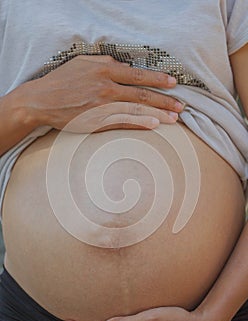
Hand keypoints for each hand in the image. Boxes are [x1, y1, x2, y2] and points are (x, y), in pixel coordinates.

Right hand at [19, 55, 183, 131]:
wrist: (41, 101)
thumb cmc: (62, 80)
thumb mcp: (82, 63)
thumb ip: (104, 63)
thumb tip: (123, 66)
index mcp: (104, 70)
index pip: (137, 75)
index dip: (157, 79)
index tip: (173, 83)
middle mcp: (106, 87)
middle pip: (142, 94)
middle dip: (164, 100)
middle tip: (181, 105)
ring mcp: (102, 106)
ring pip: (136, 110)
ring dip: (158, 114)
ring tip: (174, 118)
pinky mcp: (97, 122)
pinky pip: (123, 123)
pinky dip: (139, 124)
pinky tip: (154, 125)